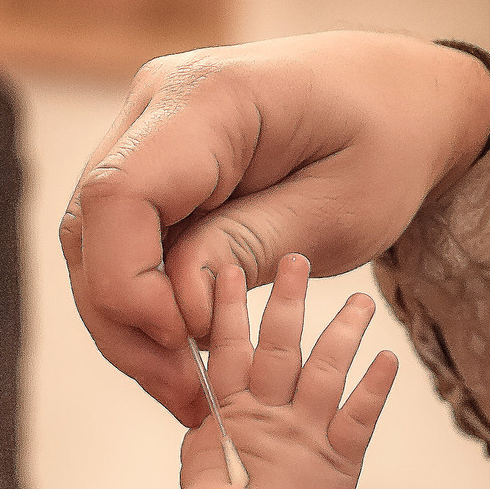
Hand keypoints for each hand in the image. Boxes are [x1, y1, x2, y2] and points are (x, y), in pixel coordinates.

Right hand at [59, 32, 489, 422]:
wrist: (398, 97)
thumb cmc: (387, 145)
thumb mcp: (342, 209)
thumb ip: (254, 247)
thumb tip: (179, 309)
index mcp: (210, 96)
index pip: (119, 193)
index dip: (130, 282)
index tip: (184, 342)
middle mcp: (158, 100)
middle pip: (91, 222)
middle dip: (124, 320)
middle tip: (185, 393)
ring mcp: (145, 127)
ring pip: (93, 239)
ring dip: (128, 321)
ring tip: (186, 386)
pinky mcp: (151, 159)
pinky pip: (119, 238)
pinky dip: (142, 300)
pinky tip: (184, 350)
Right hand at [181, 255, 398, 488]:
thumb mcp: (204, 470)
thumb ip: (212, 430)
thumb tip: (208, 402)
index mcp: (230, 417)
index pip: (226, 350)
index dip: (227, 309)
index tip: (228, 270)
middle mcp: (270, 418)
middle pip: (280, 347)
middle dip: (288, 302)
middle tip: (297, 262)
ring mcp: (306, 436)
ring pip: (326, 372)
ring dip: (344, 333)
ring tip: (361, 301)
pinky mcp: (340, 461)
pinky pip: (361, 418)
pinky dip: (376, 387)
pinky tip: (389, 358)